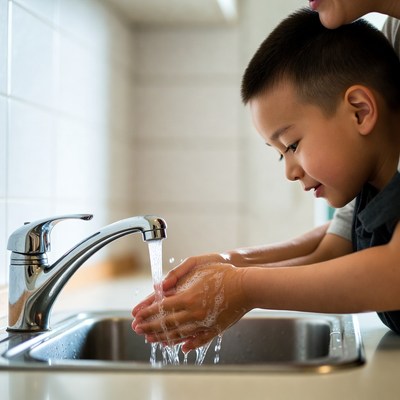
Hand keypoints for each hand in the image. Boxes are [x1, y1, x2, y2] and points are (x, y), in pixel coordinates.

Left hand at [132, 263, 249, 351]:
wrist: (247, 286)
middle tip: (138, 329)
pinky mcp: (215, 329)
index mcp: (188, 297)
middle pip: (166, 323)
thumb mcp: (198, 265)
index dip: (147, 313)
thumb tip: (160, 286)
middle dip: (149, 326)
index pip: (161, 308)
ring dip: (163, 337)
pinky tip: (181, 347)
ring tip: (152, 339)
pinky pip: (198, 339)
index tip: (136, 316)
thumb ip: (177, 274)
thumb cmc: (224, 273)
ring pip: (179, 334)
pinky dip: (187, 343)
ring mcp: (204, 323)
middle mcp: (194, 313)